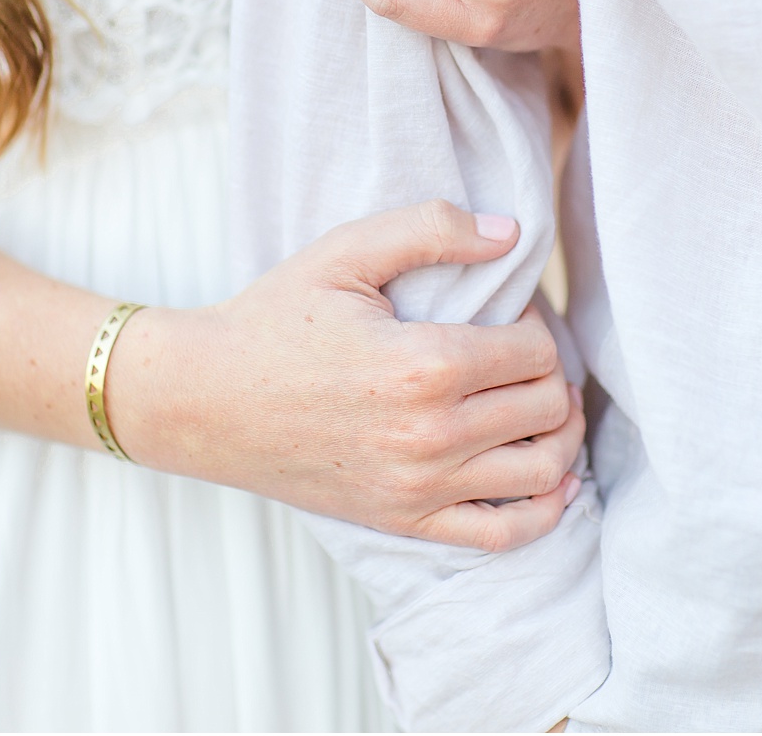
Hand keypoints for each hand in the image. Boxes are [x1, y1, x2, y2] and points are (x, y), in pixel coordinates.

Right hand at [111, 200, 586, 551]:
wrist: (199, 399)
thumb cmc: (274, 318)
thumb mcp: (346, 252)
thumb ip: (432, 227)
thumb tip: (511, 232)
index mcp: (424, 365)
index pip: (536, 350)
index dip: (536, 325)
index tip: (508, 315)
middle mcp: (430, 435)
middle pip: (546, 406)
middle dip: (550, 374)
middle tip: (526, 355)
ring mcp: (419, 487)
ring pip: (542, 470)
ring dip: (562, 434)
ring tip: (548, 405)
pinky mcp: (403, 521)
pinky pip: (502, 535)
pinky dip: (544, 510)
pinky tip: (554, 480)